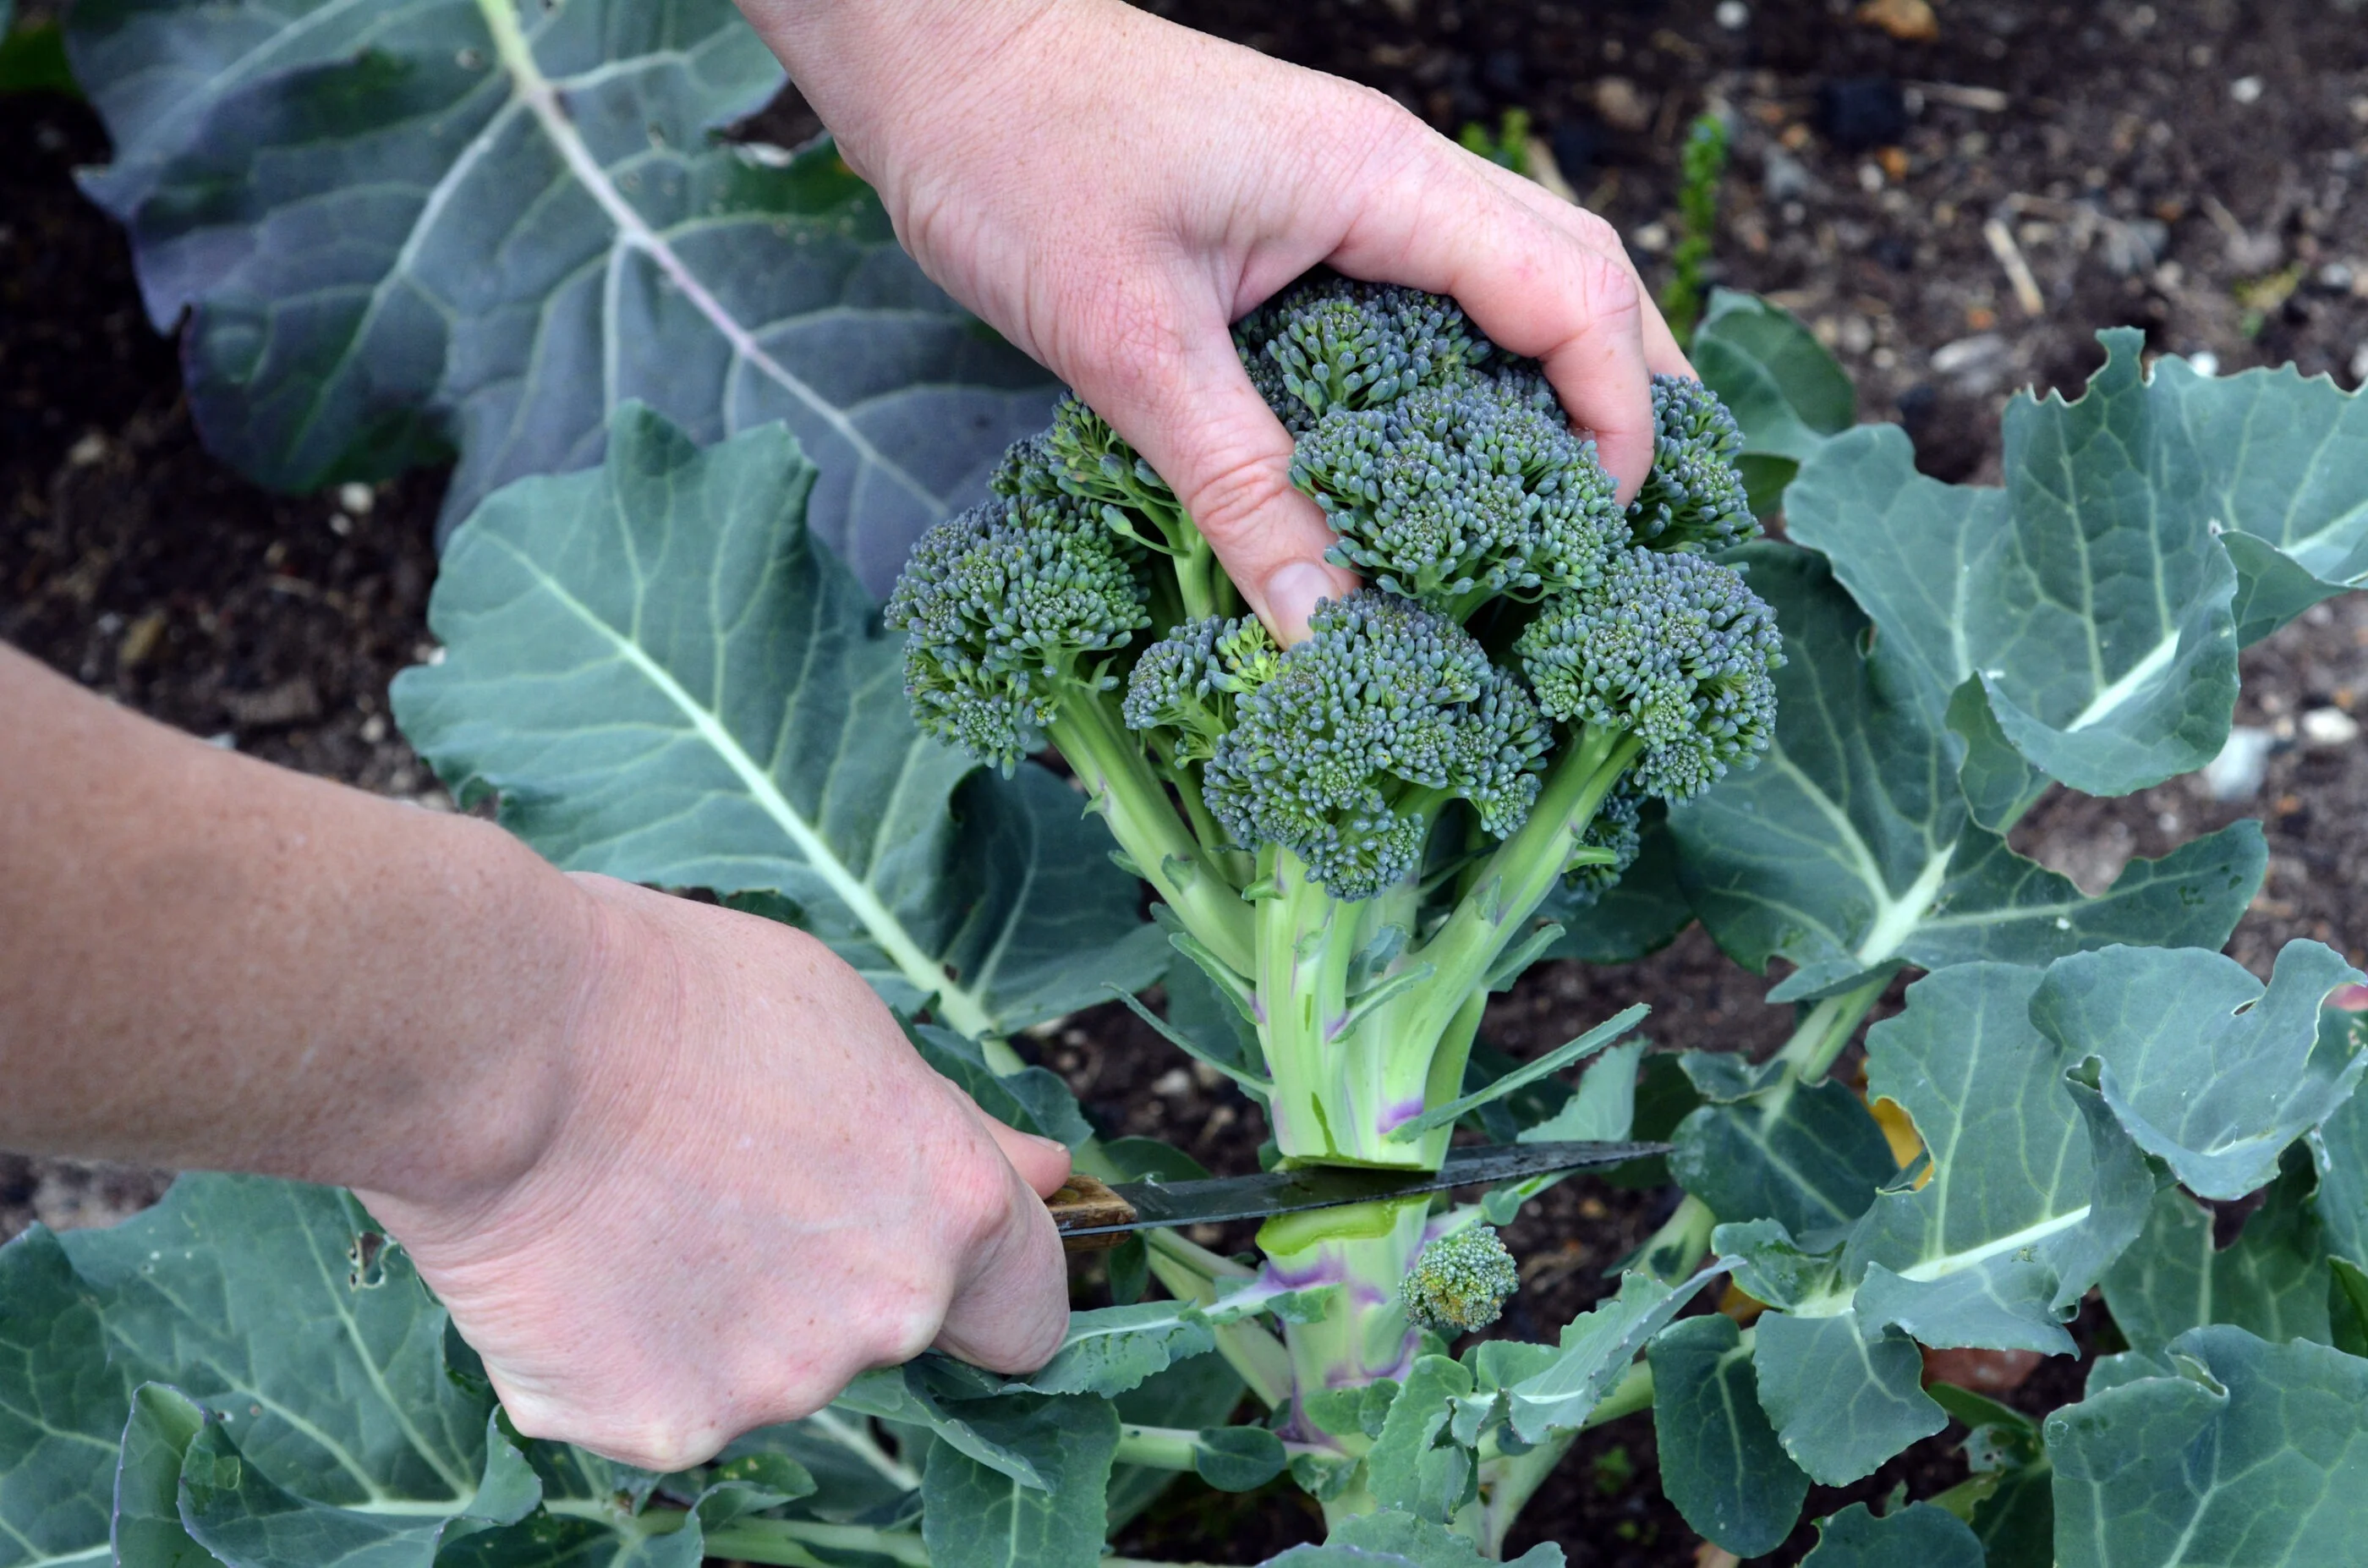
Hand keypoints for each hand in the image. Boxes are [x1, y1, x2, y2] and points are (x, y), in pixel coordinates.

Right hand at [358, 876, 1072, 1471]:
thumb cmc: (675, 997)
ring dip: (724, 1320)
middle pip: (887, 1334)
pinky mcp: (657, 1427)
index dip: (989, 1288)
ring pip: (767, 1374)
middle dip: (832, 1284)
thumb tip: (1049, 1173)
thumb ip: (955, 1130)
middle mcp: (885, 1314)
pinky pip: (658, 1404)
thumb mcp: (852, 1025)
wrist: (504, 1040)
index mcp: (953, 1208)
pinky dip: (624, 1357)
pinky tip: (580, 1266)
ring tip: (639, 1210)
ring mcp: (771, 1386)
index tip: (940, 1264)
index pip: (1030, 1313)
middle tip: (731, 1189)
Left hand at [743, 0, 1692, 638]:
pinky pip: (1435, 287)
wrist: (938, 47)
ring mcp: (1355, 187)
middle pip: (1584, 274)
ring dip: (1567, 377)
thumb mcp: (1127, 341)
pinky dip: (1476, 365)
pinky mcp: (1305, 213)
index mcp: (1383, 182)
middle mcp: (1396, 173)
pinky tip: (1450, 452)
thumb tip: (1325, 629)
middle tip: (1637, 528)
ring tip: (1578, 505)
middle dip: (1633, 397)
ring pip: (1521, 273)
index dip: (1617, 421)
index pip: (1572, 298)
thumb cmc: (1016, 155)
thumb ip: (1238, 485)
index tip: (1600, 538)